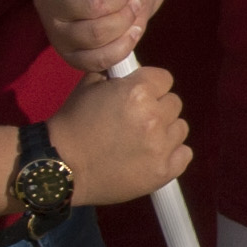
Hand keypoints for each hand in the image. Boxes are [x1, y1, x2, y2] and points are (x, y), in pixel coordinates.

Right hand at [56, 64, 187, 206]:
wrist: (62, 165)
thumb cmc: (72, 124)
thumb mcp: (89, 86)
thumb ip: (117, 76)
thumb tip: (133, 75)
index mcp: (137, 91)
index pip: (165, 79)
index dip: (151, 86)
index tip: (140, 96)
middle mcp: (153, 116)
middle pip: (173, 103)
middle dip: (157, 108)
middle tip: (135, 120)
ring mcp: (160, 146)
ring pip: (180, 128)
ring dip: (165, 131)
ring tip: (141, 139)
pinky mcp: (163, 171)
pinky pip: (184, 154)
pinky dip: (172, 154)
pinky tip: (152, 155)